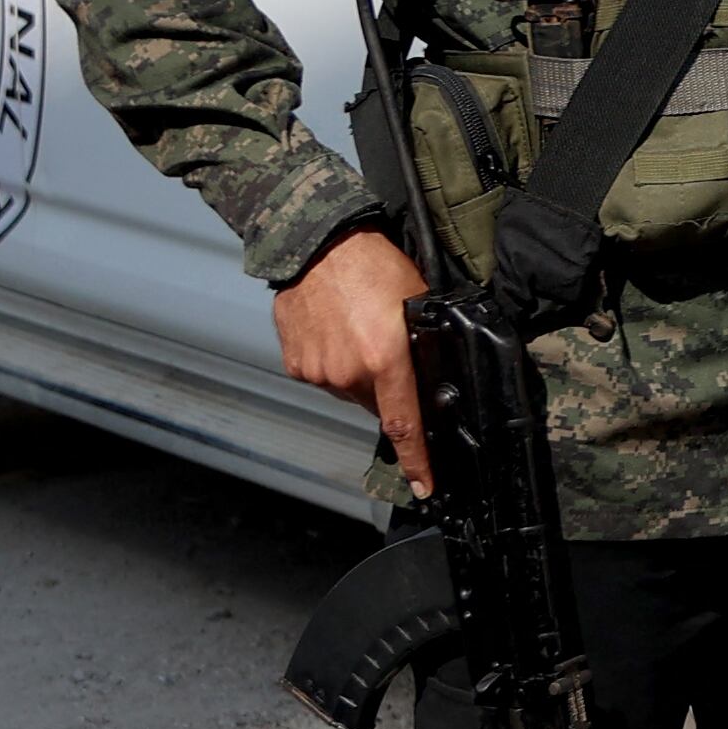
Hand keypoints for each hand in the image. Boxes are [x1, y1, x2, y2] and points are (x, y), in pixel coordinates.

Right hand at [272, 228, 434, 496]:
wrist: (317, 244)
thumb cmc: (374, 264)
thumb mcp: (417, 300)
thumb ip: (423, 344)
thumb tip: (432, 374)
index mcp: (384, 360)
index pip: (404, 423)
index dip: (417, 459)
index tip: (424, 485)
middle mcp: (347, 374)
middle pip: (375, 402)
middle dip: (387, 388)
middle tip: (388, 351)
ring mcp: (317, 371)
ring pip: (349, 389)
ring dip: (358, 373)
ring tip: (358, 330)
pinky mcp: (295, 363)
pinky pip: (323, 375)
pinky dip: (334, 362)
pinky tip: (336, 331)